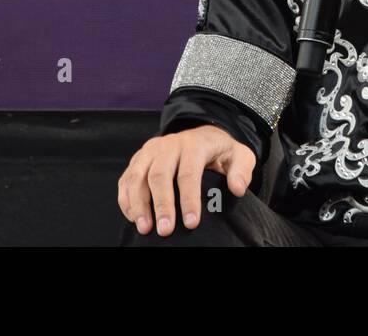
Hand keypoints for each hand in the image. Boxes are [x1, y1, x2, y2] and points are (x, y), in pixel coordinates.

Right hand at [116, 124, 255, 236]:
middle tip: (165, 231)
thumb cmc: (219, 152)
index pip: (189, 173)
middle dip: (161, 205)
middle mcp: (168, 145)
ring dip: (139, 204)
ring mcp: (150, 151)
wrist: (201, 135)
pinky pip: (126, 180)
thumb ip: (241, 170)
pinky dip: (127, 200)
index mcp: (194, 144)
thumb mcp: (239, 155)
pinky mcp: (137, 160)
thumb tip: (237, 189)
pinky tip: (134, 219)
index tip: (191, 223)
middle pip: (159, 175)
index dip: (189, 199)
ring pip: (138, 176)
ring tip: (144, 228)